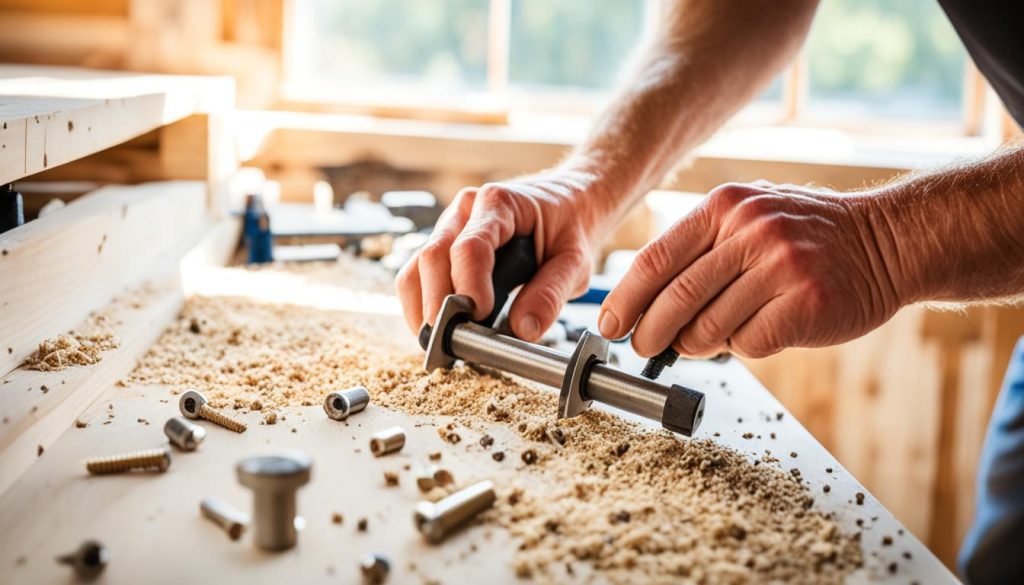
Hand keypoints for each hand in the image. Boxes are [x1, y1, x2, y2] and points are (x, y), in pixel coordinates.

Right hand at [396, 170, 598, 341]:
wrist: (568, 203)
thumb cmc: (570, 226)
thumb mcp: (576, 261)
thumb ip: (552, 294)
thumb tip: (523, 330)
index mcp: (499, 203)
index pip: (470, 247)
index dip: (469, 286)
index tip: (479, 318)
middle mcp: (464, 210)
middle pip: (433, 257)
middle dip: (438, 304)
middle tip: (455, 341)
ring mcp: (449, 228)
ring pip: (416, 268)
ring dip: (422, 309)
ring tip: (441, 342)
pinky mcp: (442, 247)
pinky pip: (417, 276)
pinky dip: (420, 306)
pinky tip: (438, 329)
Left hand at [598, 181, 901, 357]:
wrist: (888, 240)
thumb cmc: (807, 237)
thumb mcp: (749, 217)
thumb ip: (700, 250)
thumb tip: (645, 303)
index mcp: (725, 206)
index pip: (656, 259)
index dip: (626, 298)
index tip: (611, 324)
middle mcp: (750, 230)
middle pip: (676, 298)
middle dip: (651, 333)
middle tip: (645, 348)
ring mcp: (781, 265)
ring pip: (709, 328)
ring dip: (700, 344)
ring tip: (712, 336)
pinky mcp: (807, 301)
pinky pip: (749, 343)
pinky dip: (744, 346)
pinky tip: (761, 330)